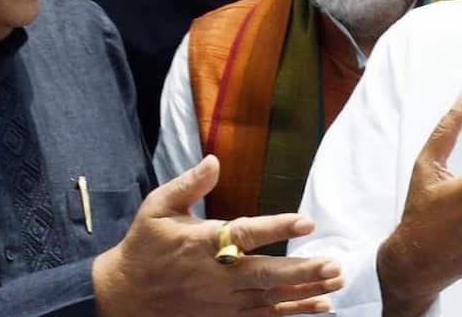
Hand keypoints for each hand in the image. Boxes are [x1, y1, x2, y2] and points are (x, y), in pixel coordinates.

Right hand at [93, 155, 342, 316]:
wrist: (125, 296)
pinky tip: (321, 306)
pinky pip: (265, 316)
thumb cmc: (144, 245)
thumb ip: (189, 185)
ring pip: (271, 298)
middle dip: (303, 271)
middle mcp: (215, 275)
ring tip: (337, 282)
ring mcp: (222, 301)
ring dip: (306, 291)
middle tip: (335, 265)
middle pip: (265, 274)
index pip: (244, 234)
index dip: (276, 228)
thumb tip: (215, 160)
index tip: (306, 222)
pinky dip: (294, 311)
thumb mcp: (157, 207)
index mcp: (201, 243)